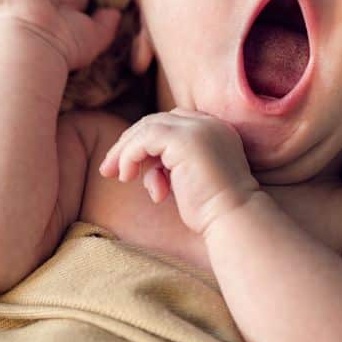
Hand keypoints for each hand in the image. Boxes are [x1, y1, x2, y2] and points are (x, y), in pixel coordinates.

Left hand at [96, 108, 259, 234]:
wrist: (233, 219)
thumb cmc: (211, 209)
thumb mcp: (185, 180)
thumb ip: (167, 165)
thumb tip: (139, 165)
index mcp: (214, 130)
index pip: (170, 124)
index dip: (145, 142)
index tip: (128, 166)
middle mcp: (208, 123)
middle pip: (156, 122)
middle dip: (129, 144)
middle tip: (108, 169)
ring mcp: (197, 128)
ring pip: (147, 127)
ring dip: (126, 152)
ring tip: (119, 176)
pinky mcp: (185, 139)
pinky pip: (144, 139)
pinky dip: (130, 156)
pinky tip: (127, 176)